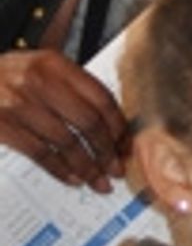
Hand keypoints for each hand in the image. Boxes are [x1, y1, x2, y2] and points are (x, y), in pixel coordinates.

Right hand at [0, 50, 127, 189]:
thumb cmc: (4, 77)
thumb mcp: (36, 68)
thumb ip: (69, 86)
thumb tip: (109, 123)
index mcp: (53, 63)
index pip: (100, 97)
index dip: (118, 126)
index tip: (125, 145)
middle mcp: (38, 81)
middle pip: (88, 122)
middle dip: (107, 151)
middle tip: (116, 168)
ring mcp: (19, 104)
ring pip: (67, 142)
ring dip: (87, 167)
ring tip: (99, 181)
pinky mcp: (3, 125)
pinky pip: (41, 153)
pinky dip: (61, 170)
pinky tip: (73, 179)